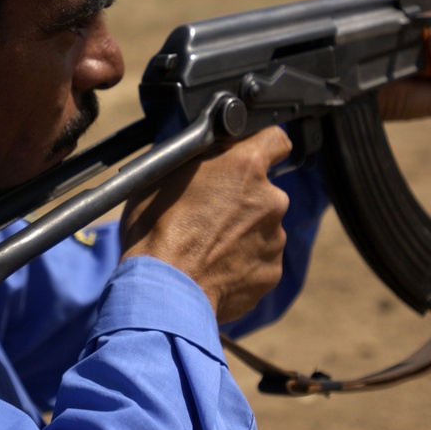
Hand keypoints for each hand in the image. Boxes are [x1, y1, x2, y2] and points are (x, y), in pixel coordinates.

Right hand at [120, 127, 291, 322]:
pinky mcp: (271, 272)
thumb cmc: (155, 230)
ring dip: (242, 233)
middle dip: (242, 199)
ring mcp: (275, 238)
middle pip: (265, 190)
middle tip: (209, 215)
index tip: (251, 156)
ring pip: (262, 228)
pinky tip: (214, 269)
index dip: (262, 146)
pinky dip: (242, 263)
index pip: (275, 139)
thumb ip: (199, 161)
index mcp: (245, 166)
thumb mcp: (164, 175)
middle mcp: (271, 199)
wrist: (162, 290)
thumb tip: (206, 155)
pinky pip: (260, 260)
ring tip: (206, 248)